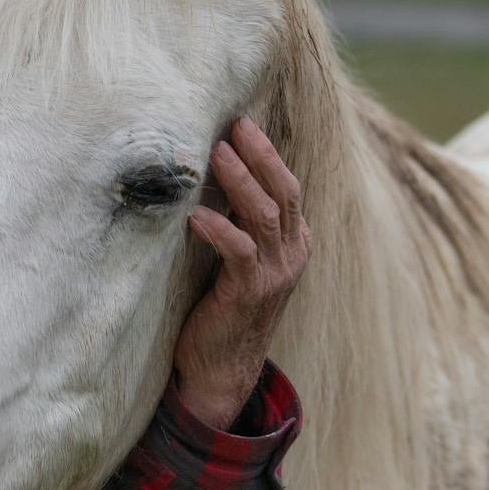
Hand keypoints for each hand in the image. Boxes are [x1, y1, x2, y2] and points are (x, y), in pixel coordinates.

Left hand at [172, 117, 310, 429]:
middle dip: (260, 156)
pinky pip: (239, 252)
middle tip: (235, 126)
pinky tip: (196, 215)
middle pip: (283, 193)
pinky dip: (219, 229)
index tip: (242, 123)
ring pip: (265, 216)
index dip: (267, 154)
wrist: (223, 365)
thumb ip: (237, 221)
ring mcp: (274, 274)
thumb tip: (210, 171)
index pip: (287, 187)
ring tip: (216, 154)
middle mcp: (291, 254)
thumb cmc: (223, 302)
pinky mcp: (249, 293)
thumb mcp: (237, 256)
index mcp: (293, 242)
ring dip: (240, 182)